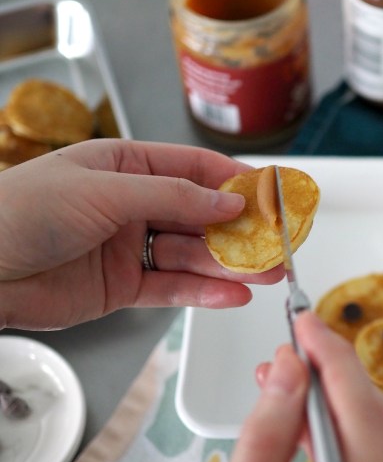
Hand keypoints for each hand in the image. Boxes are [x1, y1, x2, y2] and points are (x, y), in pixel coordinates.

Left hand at [0, 139, 281, 329]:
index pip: (194, 169)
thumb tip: (227, 203)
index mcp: (125, 167)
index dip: (235, 182)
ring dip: (230, 265)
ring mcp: (130, 248)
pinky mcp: (125, 287)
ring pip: (192, 255)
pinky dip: (203, 293)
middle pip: (200, 217)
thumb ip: (171, 197)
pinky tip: (233, 295)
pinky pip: (172, 288)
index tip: (271, 194)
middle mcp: (133, 205)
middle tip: (278, 244)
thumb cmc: (20, 213)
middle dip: (241, 231)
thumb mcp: (102, 191)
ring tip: (268, 274)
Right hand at [204, 312, 382, 461]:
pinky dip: (354, 434)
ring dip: (346, 403)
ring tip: (292, 384)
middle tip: (296, 347)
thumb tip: (288, 371)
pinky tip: (313, 424)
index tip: (306, 324)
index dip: (333, 362)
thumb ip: (262, 448)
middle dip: (339, 376)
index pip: (364, 423)